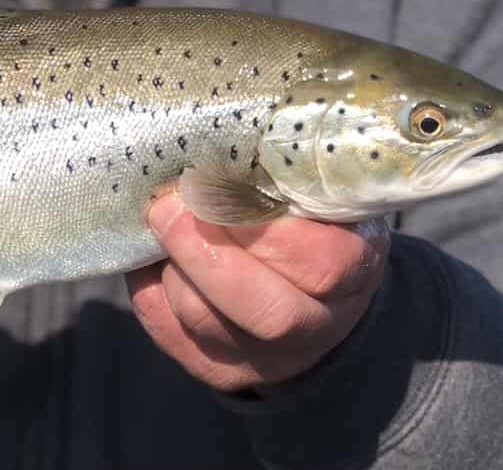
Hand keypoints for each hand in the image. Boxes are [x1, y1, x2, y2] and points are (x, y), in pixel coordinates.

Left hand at [127, 192, 388, 392]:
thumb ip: (288, 171)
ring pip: (205, 323)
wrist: (316, 293)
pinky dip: (149, 287)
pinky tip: (154, 253)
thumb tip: (225, 134)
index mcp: (353, 271)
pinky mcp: (218, 369)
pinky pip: (168, 332)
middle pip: (263, 310)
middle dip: (204, 253)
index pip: (317, 264)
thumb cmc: (311, 219)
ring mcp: (267, 358)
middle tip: (167, 205)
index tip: (214, 183)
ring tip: (162, 220)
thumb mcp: (318, 188)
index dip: (259, 228)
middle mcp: (316, 326)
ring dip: (172, 266)